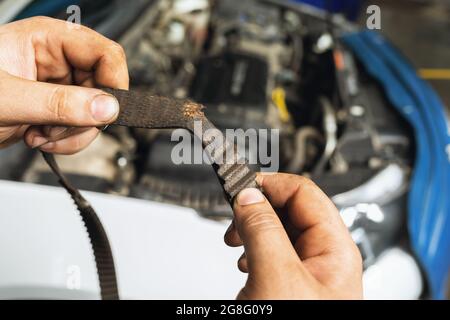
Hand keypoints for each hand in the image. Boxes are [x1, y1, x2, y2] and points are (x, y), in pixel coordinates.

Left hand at [0, 16, 128, 153]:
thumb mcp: (7, 98)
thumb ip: (58, 104)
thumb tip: (106, 107)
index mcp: (46, 39)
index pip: (104, 53)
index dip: (114, 81)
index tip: (108, 109)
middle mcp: (57, 61)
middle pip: (104, 87)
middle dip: (86, 117)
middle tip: (61, 128)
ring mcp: (57, 87)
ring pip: (96, 112)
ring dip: (74, 133)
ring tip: (42, 135)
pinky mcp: (55, 110)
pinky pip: (81, 127)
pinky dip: (67, 140)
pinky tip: (41, 138)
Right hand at [225, 173, 362, 298]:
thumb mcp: (277, 276)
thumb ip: (263, 231)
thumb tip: (249, 196)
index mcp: (335, 250)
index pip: (304, 193)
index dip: (271, 184)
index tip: (241, 185)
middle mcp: (324, 259)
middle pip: (290, 210)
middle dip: (258, 209)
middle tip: (235, 219)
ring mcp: (306, 274)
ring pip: (278, 232)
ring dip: (252, 230)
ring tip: (236, 242)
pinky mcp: (288, 287)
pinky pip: (271, 255)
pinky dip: (252, 251)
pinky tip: (244, 262)